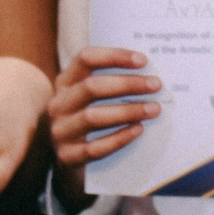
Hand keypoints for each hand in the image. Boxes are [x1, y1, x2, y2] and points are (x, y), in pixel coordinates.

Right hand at [46, 47, 160, 189]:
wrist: (68, 158)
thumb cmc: (89, 119)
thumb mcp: (90, 97)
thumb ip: (111, 83)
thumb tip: (150, 74)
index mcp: (65, 83)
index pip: (85, 59)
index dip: (114, 56)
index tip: (143, 61)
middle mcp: (58, 105)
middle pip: (91, 87)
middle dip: (127, 84)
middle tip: (156, 85)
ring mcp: (60, 131)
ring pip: (92, 117)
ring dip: (127, 111)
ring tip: (154, 109)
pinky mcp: (67, 156)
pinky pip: (95, 147)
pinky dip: (119, 137)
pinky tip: (139, 130)